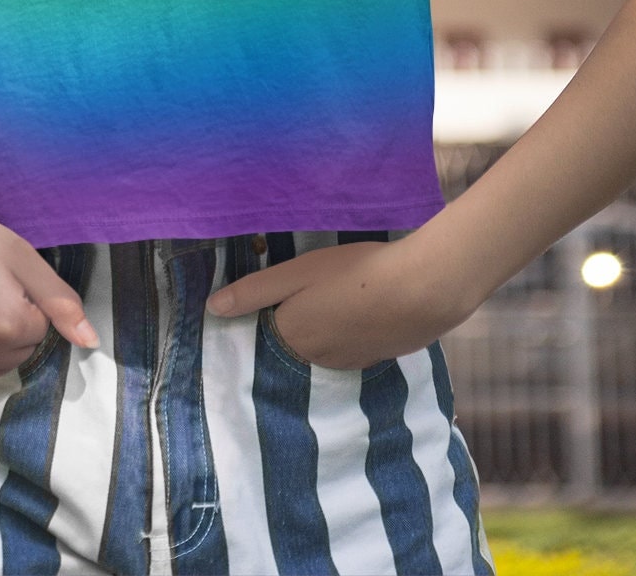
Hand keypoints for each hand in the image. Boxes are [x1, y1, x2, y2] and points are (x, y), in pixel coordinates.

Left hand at [205, 232, 471, 370]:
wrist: (422, 291)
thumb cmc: (356, 273)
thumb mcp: (299, 272)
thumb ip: (256, 291)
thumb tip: (213, 308)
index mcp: (292, 337)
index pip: (264, 332)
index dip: (265, 313)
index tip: (271, 294)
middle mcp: (315, 361)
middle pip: (293, 342)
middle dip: (293, 321)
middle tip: (305, 290)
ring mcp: (348, 364)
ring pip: (322, 346)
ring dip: (322, 328)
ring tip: (332, 296)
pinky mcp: (375, 359)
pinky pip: (348, 348)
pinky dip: (347, 332)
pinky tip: (358, 308)